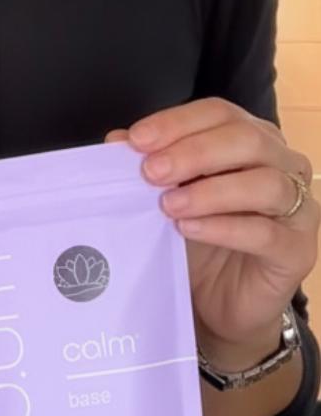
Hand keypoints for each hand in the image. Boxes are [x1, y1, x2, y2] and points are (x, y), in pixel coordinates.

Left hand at [106, 98, 318, 358]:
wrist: (221, 303)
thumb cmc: (200, 240)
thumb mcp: (169, 197)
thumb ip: (150, 164)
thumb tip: (117, 140)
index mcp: (252, 139)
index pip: (220, 113)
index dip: (178, 122)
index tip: (137, 140)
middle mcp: (283, 164)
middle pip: (247, 139)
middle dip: (194, 151)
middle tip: (151, 172)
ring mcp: (298, 207)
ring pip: (265, 183)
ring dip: (211, 190)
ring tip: (169, 205)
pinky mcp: (298, 250)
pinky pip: (266, 232)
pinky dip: (224, 227)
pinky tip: (189, 228)